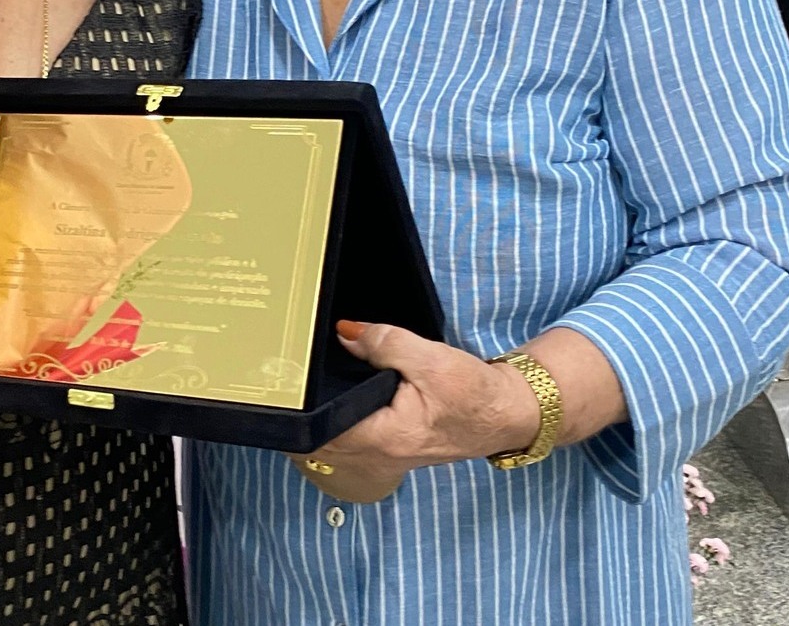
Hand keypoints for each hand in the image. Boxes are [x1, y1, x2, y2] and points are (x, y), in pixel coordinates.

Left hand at [295, 322, 538, 499]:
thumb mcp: (431, 358)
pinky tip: (330, 396)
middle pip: (322, 441)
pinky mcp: (391, 446)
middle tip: (283, 377)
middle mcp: (381, 454)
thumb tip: (345, 332)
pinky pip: (351, 439)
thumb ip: (386, 343)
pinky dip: (336, 420)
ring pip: (334, 442)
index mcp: (386, 437)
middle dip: (301, 414)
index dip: (299, 410)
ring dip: (316, 418)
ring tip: (301, 384)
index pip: (323, 432)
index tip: (282, 384)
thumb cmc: (476, 393)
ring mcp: (386, 455)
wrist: (506, 413)